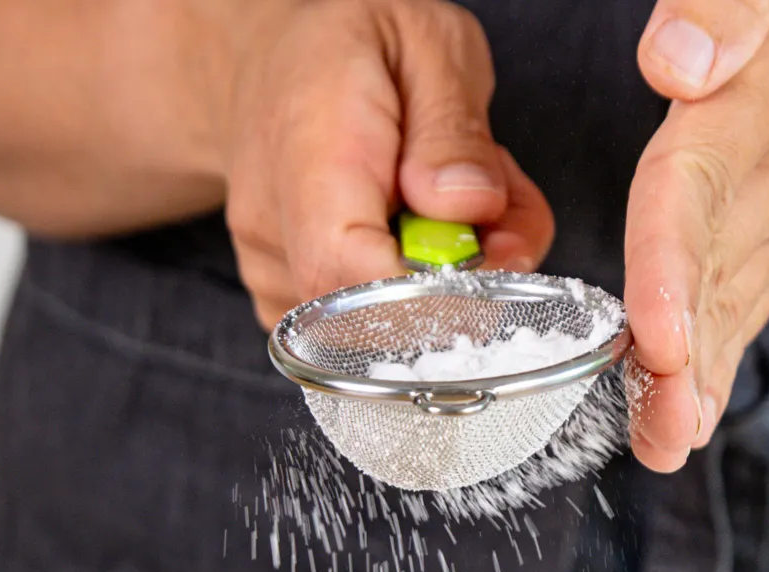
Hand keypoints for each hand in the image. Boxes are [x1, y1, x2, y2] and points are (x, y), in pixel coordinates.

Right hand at [222, 0, 554, 326]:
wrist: (275, 59)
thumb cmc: (353, 46)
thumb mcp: (429, 45)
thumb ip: (454, 131)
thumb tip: (467, 207)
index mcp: (309, 153)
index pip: (347, 267)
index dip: (428, 293)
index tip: (491, 263)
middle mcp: (274, 225)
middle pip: (378, 313)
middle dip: (464, 280)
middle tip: (495, 209)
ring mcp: (273, 270)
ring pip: (385, 327)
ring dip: (447, 279)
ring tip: (446, 198)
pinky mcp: (287, 300)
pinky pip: (371, 329)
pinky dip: (415, 291)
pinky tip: (416, 230)